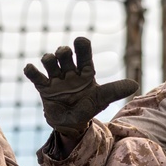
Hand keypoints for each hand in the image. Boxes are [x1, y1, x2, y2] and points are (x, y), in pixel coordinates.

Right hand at [23, 37, 137, 138]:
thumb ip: (115, 90)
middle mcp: (70, 72)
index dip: (82, 46)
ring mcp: (56, 79)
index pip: (84, 54)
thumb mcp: (101, 99)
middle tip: (64, 54)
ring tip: (49, 61)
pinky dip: (32, 71)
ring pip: (50, 62)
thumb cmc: (88, 108)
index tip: (80, 41)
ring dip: (49, 58)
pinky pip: (36, 77)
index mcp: (85, 72)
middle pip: (65, 54)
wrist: (71, 125)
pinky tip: (30, 68)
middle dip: (63, 51)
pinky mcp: (44, 88)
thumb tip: (135, 85)